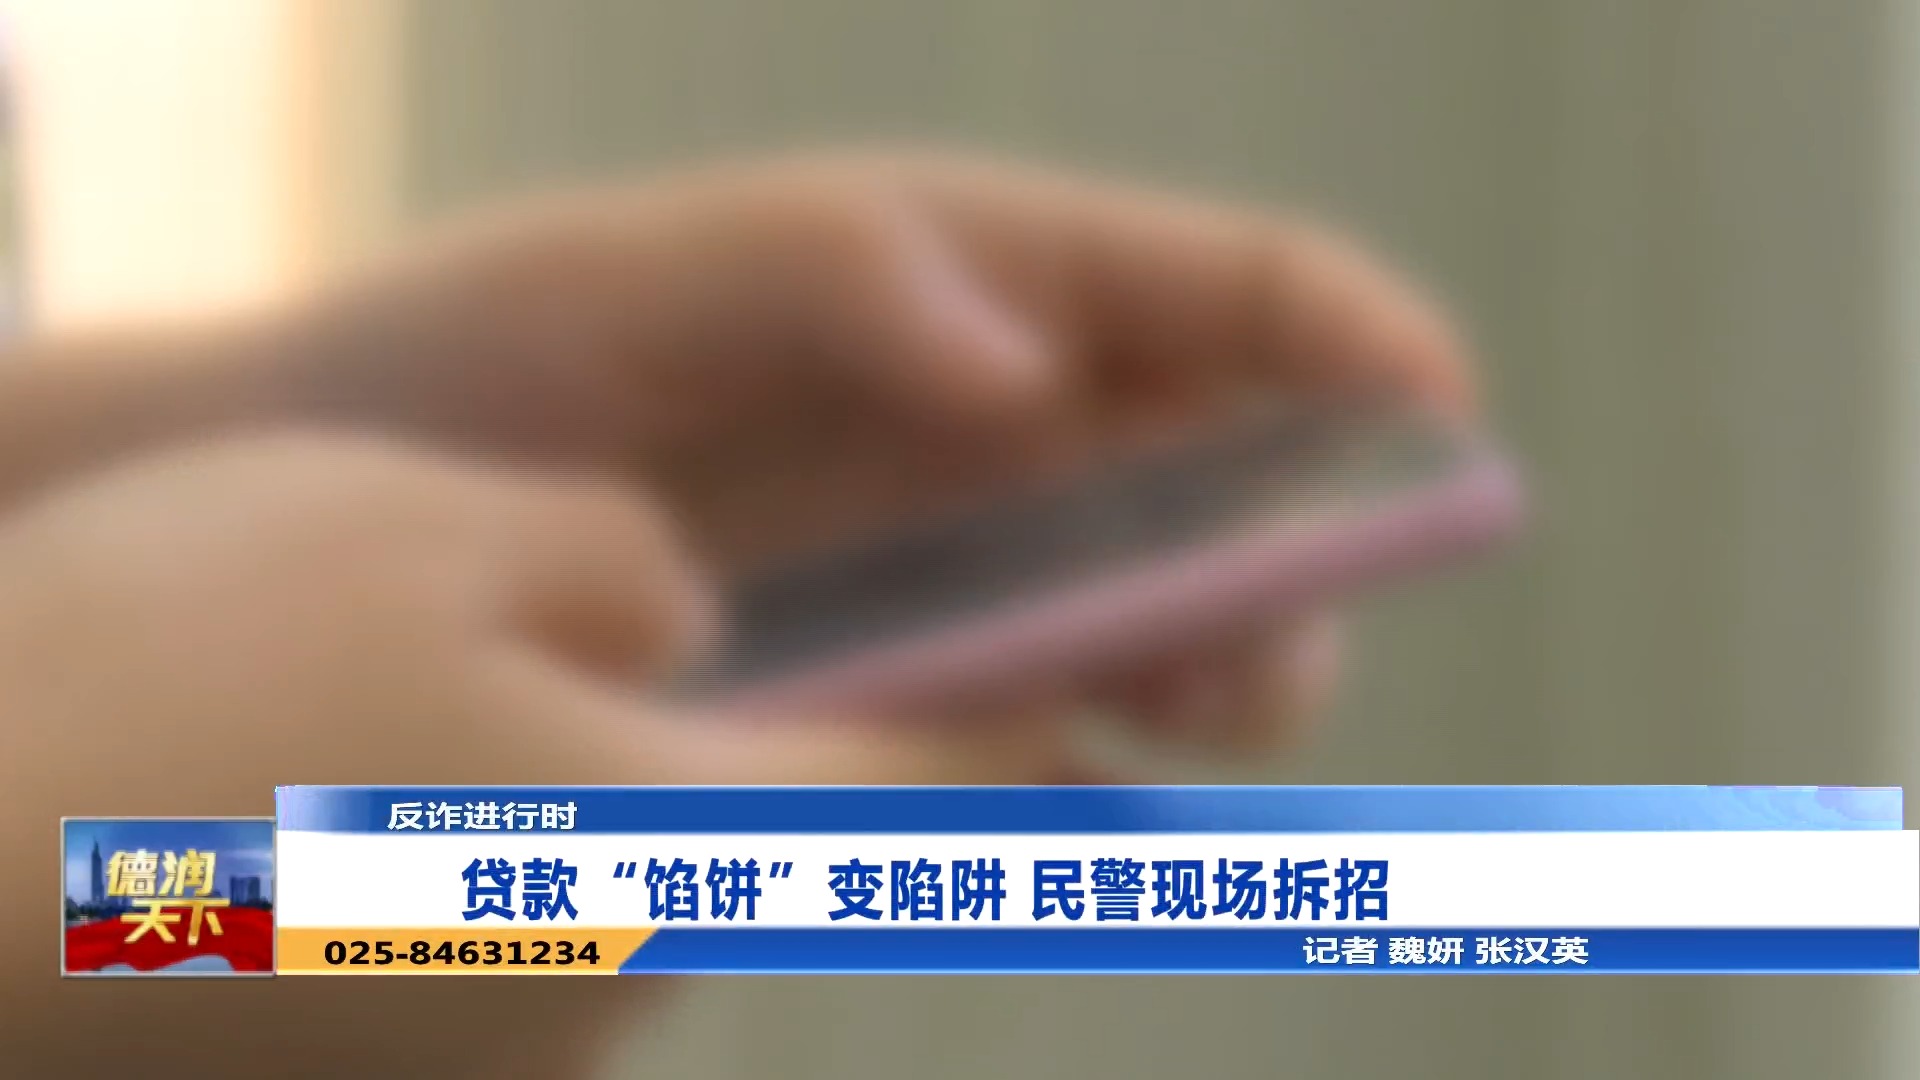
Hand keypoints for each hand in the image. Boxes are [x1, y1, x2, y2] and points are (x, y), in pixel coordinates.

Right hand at [0, 432, 1071, 1076]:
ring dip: (567, 777)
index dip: (1062, 732)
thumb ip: (611, 570)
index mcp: (683, 835)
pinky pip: (480, 922)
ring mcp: (499, 1045)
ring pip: (603, 876)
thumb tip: (681, 618)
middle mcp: (623, 978)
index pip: (958, 794)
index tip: (1143, 702)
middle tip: (641, 626)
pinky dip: (453, 837)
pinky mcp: (382, 1058)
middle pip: (769, 836)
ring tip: (398, 679)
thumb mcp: (418, 531)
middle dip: (748, 731)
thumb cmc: (166, 696)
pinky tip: (320, 772)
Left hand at [282, 152, 1475, 752]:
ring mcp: (965, 560)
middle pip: (1228, 475)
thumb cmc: (488, 353)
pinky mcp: (906, 683)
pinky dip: (1090, 774)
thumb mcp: (636, 274)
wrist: (357, 509)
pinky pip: (1047, 732)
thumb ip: (831, 275)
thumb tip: (1022, 354)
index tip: (1435, 396)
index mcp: (974, 283)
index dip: (1342, 328)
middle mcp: (1002, 425)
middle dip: (1300, 546)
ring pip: (1163, 614)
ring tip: (1181, 715)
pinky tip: (1071, 812)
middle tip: (1265, 636)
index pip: (1210, 287)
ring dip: (1218, 665)